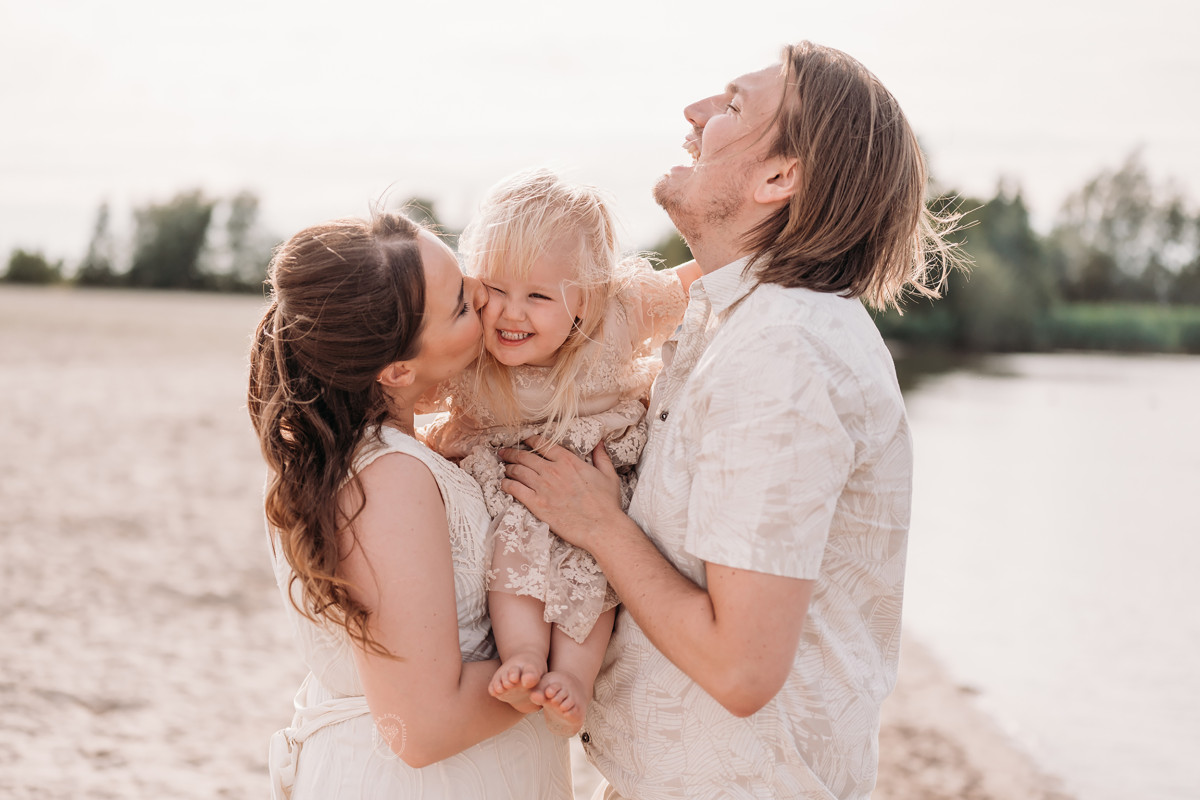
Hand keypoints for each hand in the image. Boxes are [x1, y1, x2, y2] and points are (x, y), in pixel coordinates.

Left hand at [499, 436, 623, 549]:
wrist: (602, 527)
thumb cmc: (607, 503)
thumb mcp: (609, 475)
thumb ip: (601, 457)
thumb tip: (599, 443)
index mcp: (569, 461)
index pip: (543, 444)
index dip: (530, 440)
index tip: (524, 440)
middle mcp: (553, 470)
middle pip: (525, 456)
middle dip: (512, 452)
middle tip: (504, 452)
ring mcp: (543, 487)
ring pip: (518, 470)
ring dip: (508, 467)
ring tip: (503, 466)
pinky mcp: (537, 504)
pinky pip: (515, 489)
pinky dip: (506, 484)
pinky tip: (504, 483)